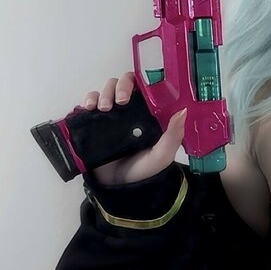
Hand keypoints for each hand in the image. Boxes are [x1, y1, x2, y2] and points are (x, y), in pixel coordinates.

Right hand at [80, 71, 186, 185]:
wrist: (119, 187)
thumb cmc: (144, 170)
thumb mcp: (162, 155)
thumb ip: (173, 135)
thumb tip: (183, 111)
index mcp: (148, 113)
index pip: (145, 87)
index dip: (141, 82)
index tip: (137, 90)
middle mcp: (130, 110)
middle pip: (123, 83)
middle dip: (120, 86)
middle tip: (120, 101)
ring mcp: (111, 114)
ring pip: (105, 90)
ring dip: (103, 93)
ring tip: (102, 108)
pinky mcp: (94, 121)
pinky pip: (88, 102)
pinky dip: (87, 100)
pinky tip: (88, 108)